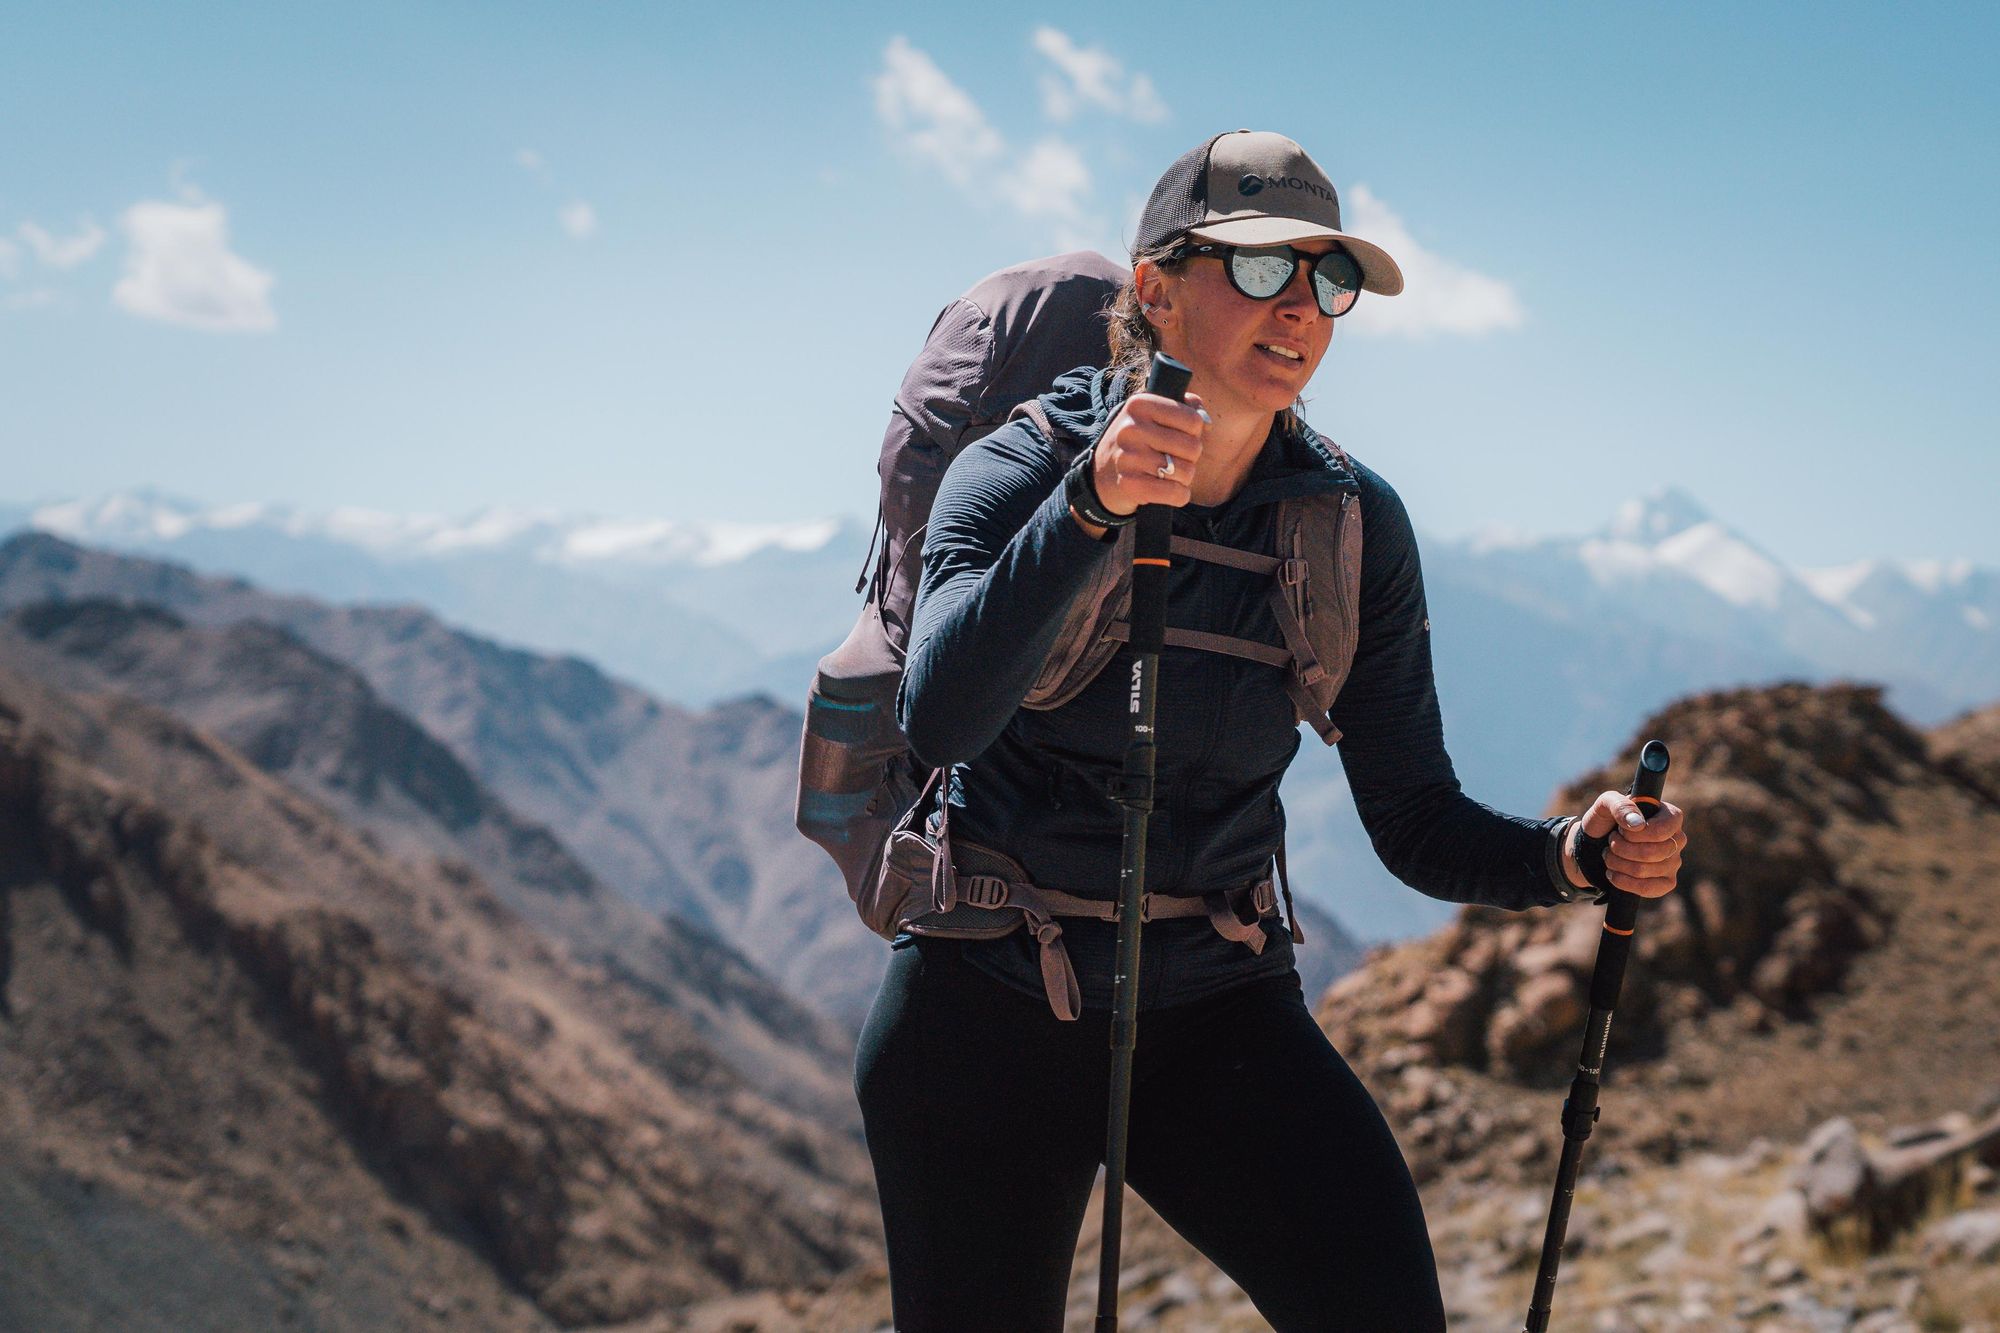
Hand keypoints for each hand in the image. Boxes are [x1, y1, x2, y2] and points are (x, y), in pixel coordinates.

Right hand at [1092, 390, 1206, 514]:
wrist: (1102, 476)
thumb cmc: (1138, 443)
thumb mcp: (1153, 415)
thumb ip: (1184, 407)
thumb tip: (1206, 421)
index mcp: (1140, 404)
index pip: (1193, 420)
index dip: (1193, 433)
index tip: (1177, 437)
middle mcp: (1131, 428)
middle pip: (1192, 447)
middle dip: (1190, 458)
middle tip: (1173, 459)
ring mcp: (1129, 457)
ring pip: (1186, 471)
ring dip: (1183, 478)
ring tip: (1167, 474)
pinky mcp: (1130, 485)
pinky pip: (1176, 493)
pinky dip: (1179, 495)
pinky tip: (1167, 490)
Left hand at [1562, 791, 1686, 897]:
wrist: (1597, 844)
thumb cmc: (1607, 820)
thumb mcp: (1606, 803)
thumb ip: (1620, 805)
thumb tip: (1637, 824)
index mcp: (1671, 816)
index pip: (1661, 831)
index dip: (1635, 834)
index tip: (1621, 830)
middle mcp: (1678, 840)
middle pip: (1651, 853)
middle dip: (1620, 848)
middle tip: (1611, 842)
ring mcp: (1674, 862)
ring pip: (1643, 870)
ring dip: (1616, 863)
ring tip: (1608, 854)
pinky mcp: (1666, 882)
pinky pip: (1646, 888)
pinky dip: (1622, 881)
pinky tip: (1613, 873)